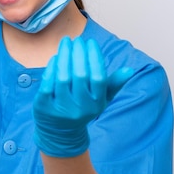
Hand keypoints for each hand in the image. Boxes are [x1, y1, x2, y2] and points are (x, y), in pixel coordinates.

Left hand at [33, 37, 133, 157]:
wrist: (60, 133)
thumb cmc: (83, 109)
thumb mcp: (101, 99)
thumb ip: (114, 84)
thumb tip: (129, 70)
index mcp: (96, 103)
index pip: (98, 77)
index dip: (95, 57)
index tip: (90, 42)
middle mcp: (80, 107)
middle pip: (80, 75)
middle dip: (78, 54)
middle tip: (77, 40)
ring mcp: (61, 108)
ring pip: (63, 77)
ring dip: (65, 57)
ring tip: (66, 43)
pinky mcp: (44, 107)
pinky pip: (48, 84)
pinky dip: (51, 69)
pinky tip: (55, 57)